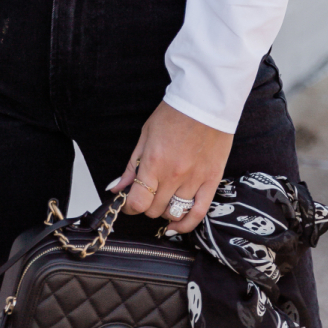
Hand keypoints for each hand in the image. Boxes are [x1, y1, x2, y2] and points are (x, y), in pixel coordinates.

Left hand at [109, 101, 232, 233]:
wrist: (206, 101)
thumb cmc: (175, 113)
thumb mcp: (145, 135)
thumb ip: (131, 166)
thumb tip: (116, 188)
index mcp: (154, 162)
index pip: (137, 202)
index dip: (129, 207)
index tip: (129, 203)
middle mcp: (173, 175)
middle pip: (154, 210)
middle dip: (147, 206)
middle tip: (147, 195)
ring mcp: (194, 179)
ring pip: (174, 213)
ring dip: (165, 211)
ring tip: (163, 200)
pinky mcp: (211, 180)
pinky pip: (198, 213)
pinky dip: (186, 224)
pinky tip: (177, 225)